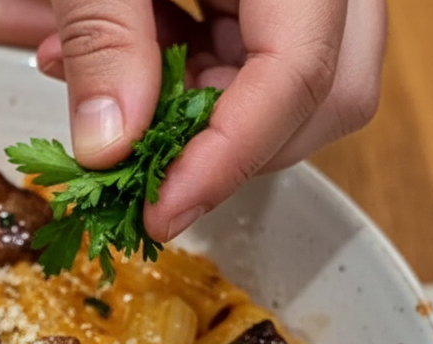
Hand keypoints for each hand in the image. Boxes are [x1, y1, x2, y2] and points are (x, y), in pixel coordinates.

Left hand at [37, 0, 386, 241]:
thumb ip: (104, 40)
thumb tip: (109, 149)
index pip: (302, 75)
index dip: (227, 157)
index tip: (160, 215)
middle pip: (328, 94)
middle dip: (229, 149)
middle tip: (143, 172)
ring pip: (297, 83)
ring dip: (198, 117)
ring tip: (109, 105)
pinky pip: (262, 53)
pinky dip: (190, 79)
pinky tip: (119, 72)